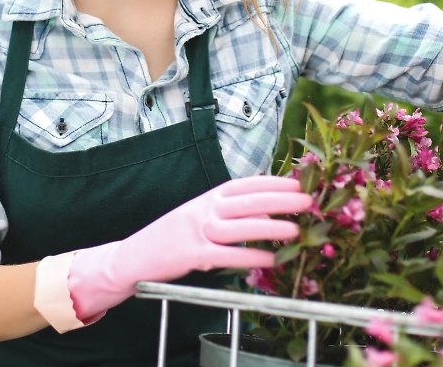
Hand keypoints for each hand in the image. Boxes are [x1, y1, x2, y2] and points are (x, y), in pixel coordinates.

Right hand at [67, 175, 311, 319]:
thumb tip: (266, 213)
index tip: (298, 182)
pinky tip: (270, 260)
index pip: (245, 184)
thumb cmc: (172, 238)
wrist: (133, 257)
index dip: (274, 182)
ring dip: (270, 227)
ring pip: (239, 226)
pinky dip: (250, 257)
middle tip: (308, 201)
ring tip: (296, 230)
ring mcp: (196, 231)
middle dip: (281, 199)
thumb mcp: (199, 216)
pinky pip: (226, 255)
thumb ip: (228, 213)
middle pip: (248, 200)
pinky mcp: (191, 255)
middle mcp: (203, 208)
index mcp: (207, 196)